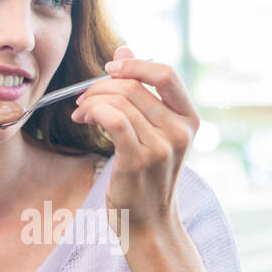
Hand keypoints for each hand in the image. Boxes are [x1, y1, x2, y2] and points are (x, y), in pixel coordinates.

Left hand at [70, 47, 199, 237]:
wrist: (148, 223)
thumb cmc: (147, 177)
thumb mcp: (152, 131)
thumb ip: (141, 89)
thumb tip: (124, 48)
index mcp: (189, 119)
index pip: (165, 73)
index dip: (135, 64)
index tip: (110, 69)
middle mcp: (179, 131)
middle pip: (134, 86)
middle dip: (100, 86)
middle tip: (83, 99)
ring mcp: (161, 147)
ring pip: (119, 101)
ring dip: (91, 101)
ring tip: (81, 113)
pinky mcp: (138, 160)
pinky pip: (113, 119)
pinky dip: (94, 112)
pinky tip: (85, 119)